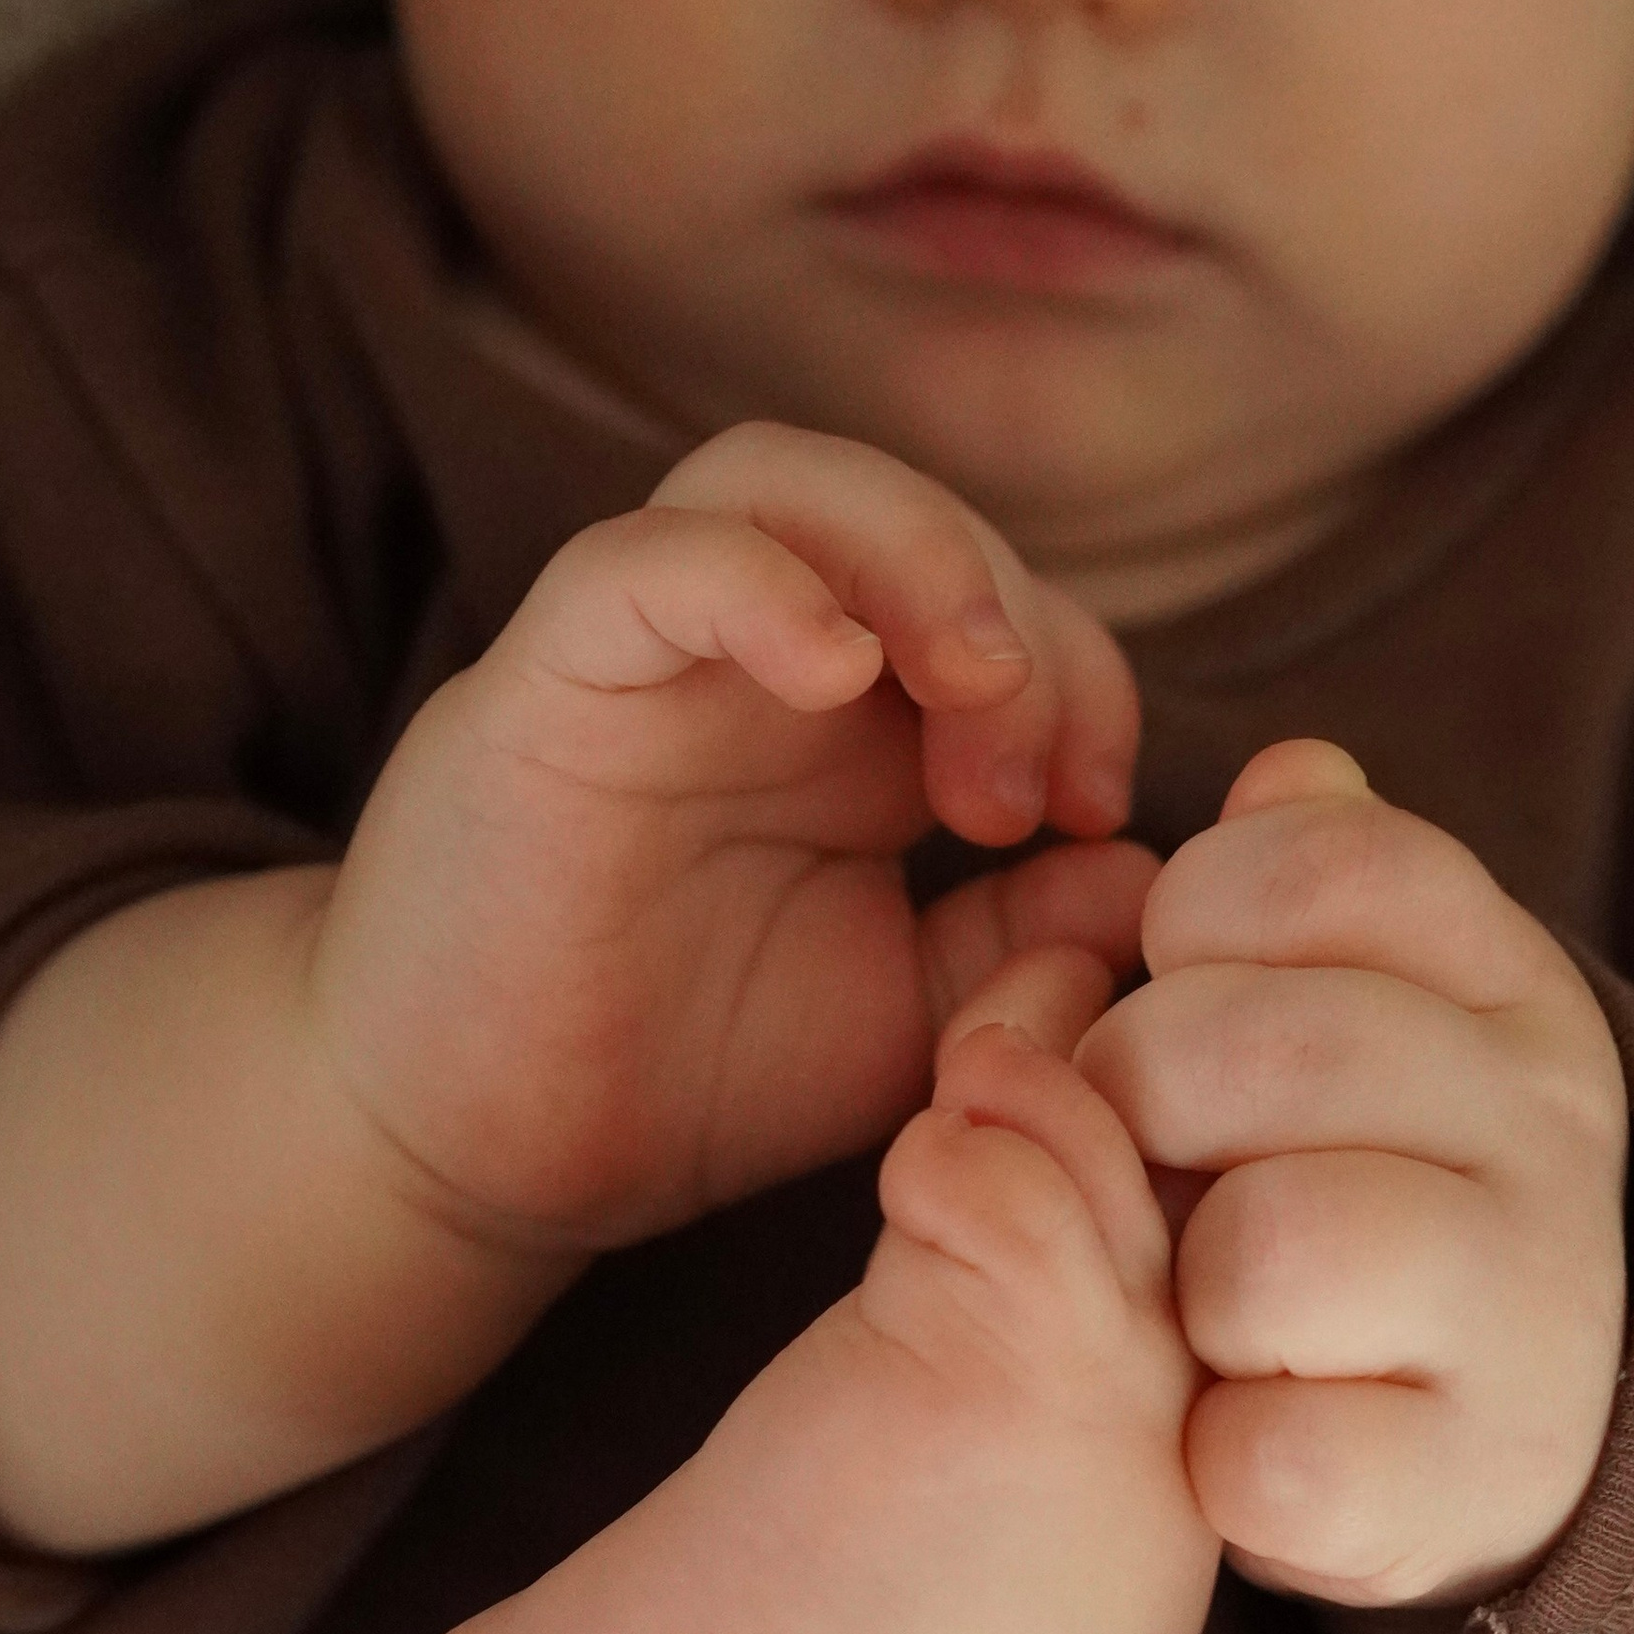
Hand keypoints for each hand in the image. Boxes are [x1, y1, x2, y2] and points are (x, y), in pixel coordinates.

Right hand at [301, 421, 1155, 1264]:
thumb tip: (1149, 871)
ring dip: (914, 557)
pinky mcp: (543, 682)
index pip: (1003, 605)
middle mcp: (755, 657)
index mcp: (854, 721)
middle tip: (1028, 791)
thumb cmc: (689, 1075)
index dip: (1087, 679)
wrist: (484, 1154)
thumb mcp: (912, 1014)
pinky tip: (838, 667)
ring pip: (782, 479)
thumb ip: (1028, 938)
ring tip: (970, 685)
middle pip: (913, 516)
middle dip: (1017, 625)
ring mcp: (649, 653)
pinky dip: (754, 579)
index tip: (1099, 817)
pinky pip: (644, 559)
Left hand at [1075, 741, 1630, 1612]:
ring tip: (1221, 1310)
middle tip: (1161, 1166)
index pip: (1319, 864)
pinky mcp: (1473, 1482)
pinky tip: (1250, 1430)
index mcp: (1512, 986)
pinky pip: (1268, 1455)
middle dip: (1143, 1103)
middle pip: (1253, 1047)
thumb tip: (1287, 772)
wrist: (1503, 1436)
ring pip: (1265, 1249)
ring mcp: (1532, 1311)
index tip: (1187, 989)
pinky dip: (1219, 1457)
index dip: (1194, 921)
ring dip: (1190, 1290)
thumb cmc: (1379, 1185)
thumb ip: (1315, 884)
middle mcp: (1551, 1127)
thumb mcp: (1372, 1012)